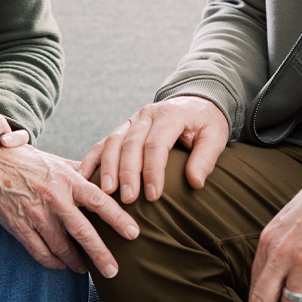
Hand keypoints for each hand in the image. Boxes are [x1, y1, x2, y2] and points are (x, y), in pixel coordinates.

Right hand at [0, 144, 139, 274]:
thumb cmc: (33, 163)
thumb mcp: (61, 162)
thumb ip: (84, 172)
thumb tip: (109, 177)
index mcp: (69, 180)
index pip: (99, 200)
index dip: (118, 218)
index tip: (134, 232)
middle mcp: (55, 198)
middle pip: (83, 231)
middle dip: (101, 254)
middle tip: (114, 270)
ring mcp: (37, 214)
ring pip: (62, 248)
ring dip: (77, 262)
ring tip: (86, 268)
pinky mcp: (20, 227)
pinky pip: (41, 253)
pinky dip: (54, 263)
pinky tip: (62, 264)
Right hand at [80, 96, 228, 202]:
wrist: (196, 101)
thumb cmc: (207, 123)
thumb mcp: (215, 136)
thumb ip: (205, 158)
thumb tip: (195, 182)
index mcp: (170, 114)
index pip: (156, 144)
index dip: (153, 171)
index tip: (153, 196)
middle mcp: (147, 114)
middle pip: (131, 143)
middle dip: (128, 173)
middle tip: (127, 199)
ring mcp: (133, 119)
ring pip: (114, 141)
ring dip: (108, 166)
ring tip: (106, 192)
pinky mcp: (124, 127)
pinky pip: (105, 141)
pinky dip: (94, 158)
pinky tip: (86, 177)